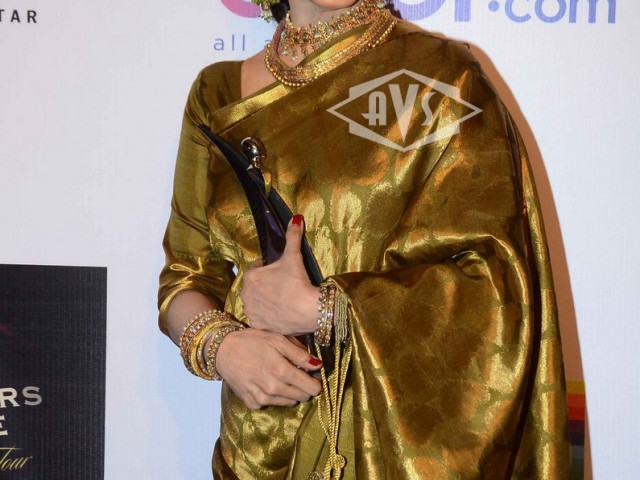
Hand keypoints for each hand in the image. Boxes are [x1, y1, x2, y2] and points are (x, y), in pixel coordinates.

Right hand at [216, 328, 321, 409]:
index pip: (310, 387)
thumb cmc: (252, 341)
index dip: (316, 382)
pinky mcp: (252, 403)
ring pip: (289, 402)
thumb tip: (318, 365)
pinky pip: (273, 403)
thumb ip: (299, 354)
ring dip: (292, 392)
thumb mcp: (277, 340)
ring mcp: (262, 398)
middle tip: (300, 375)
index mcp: (281, 370)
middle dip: (305, 387)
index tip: (315, 376)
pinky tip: (268, 382)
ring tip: (283, 377)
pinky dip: (276, 396)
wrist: (223, 351)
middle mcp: (272, 388)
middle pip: (302, 397)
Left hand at [240, 215, 318, 335]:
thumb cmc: (298, 281)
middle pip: (254, 286)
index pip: (255, 268)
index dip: (268, 268)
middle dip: (265, 285)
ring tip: (281, 300)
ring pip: (256, 303)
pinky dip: (267, 316)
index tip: (279, 271)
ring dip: (264, 301)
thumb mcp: (294, 256)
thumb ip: (292, 236)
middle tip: (282, 286)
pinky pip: (260, 319)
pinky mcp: (258, 326)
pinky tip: (279, 313)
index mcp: (250, 277)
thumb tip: (296, 218)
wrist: (309, 310)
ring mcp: (251, 312)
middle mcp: (245, 295)